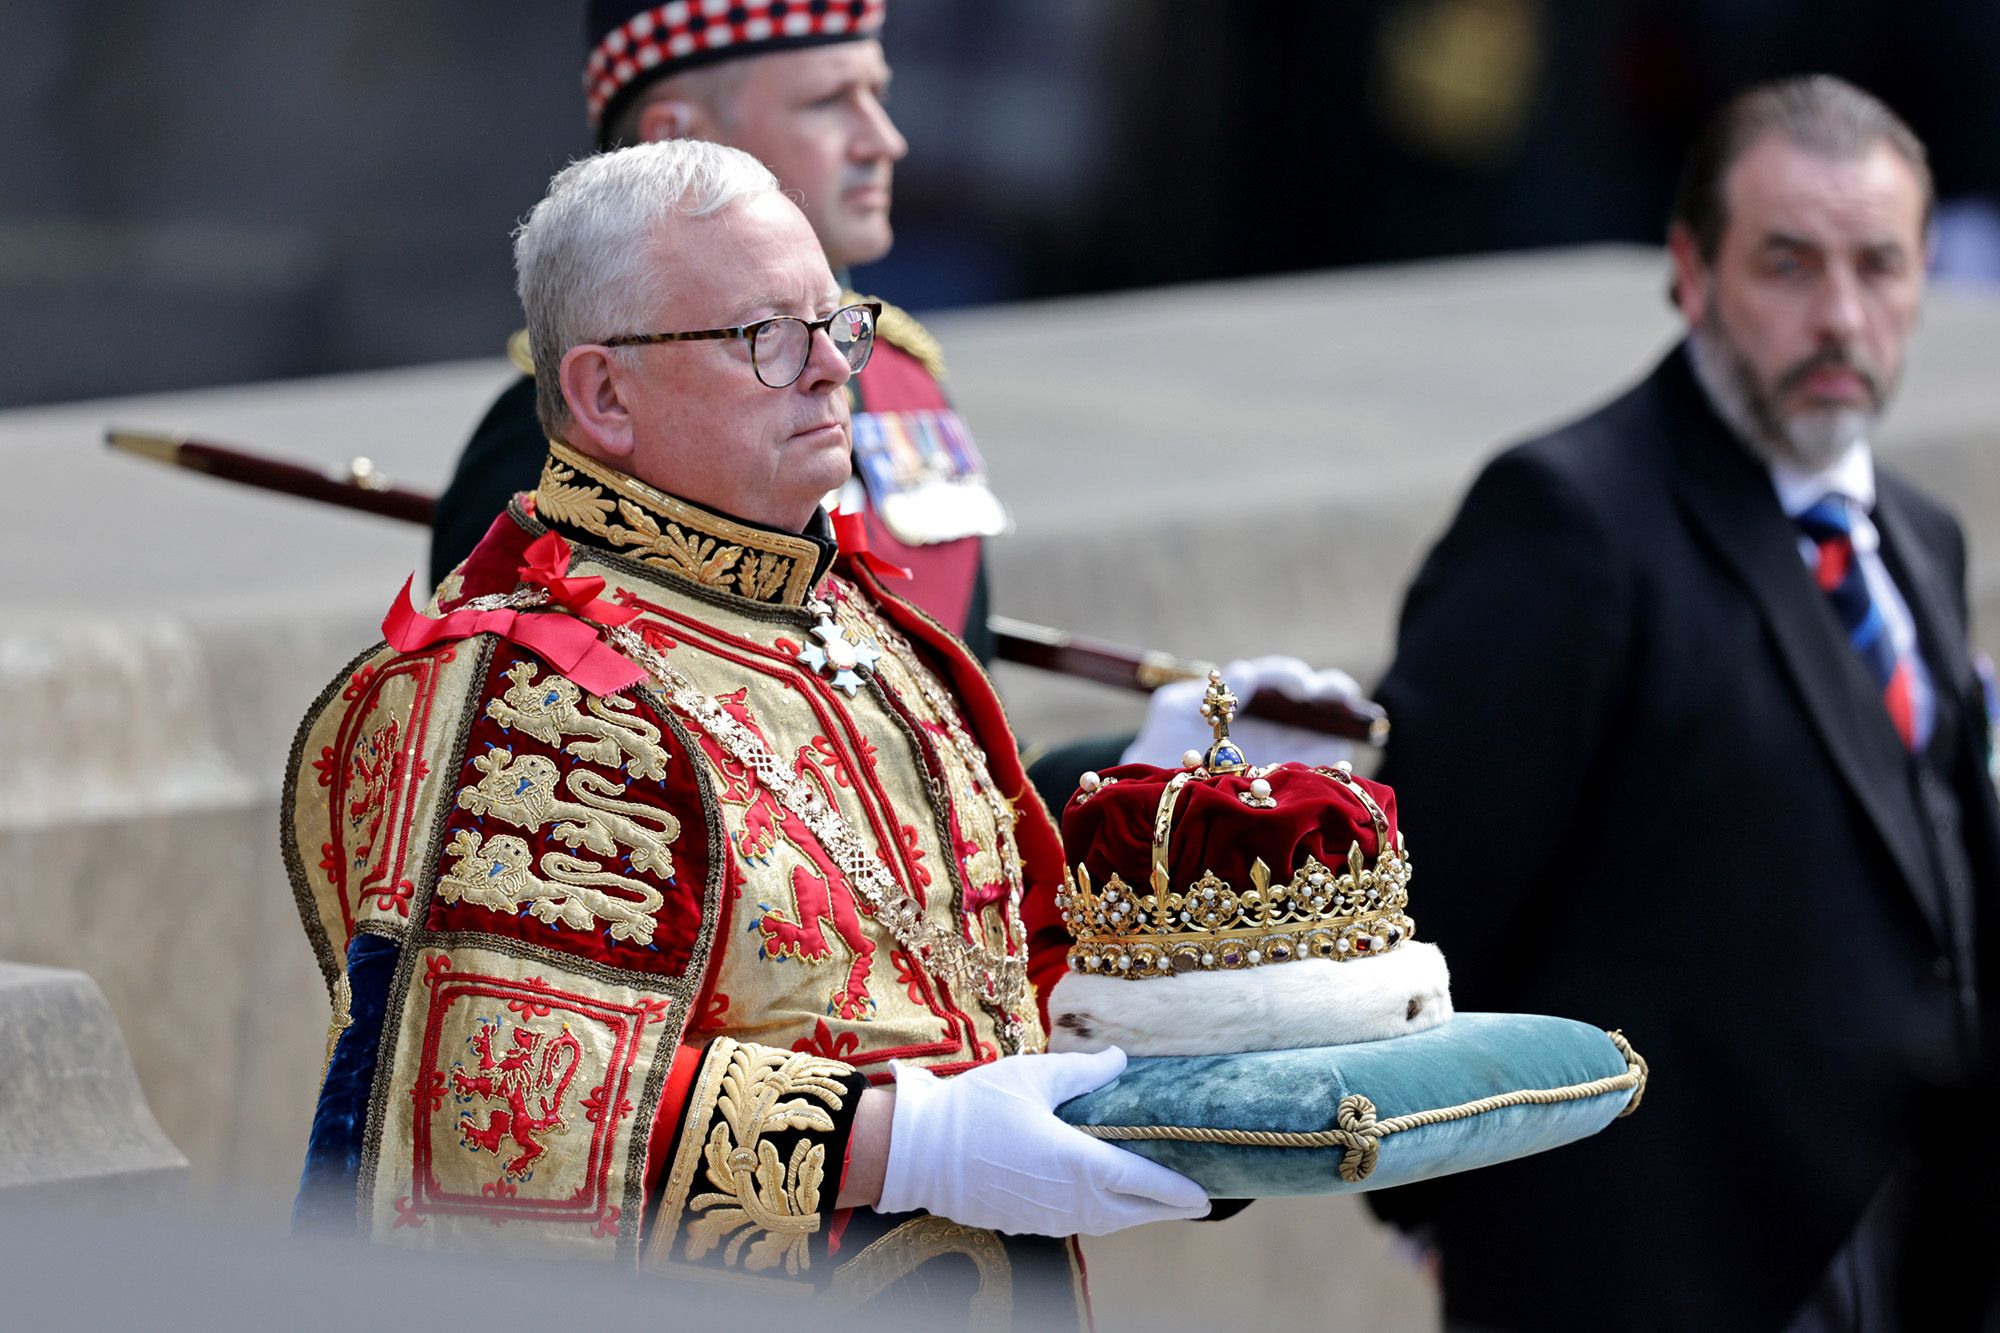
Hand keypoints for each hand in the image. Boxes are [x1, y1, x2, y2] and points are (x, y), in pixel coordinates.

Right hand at [874, 1048, 1209, 1235]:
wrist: (918, 1151)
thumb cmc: (975, 1109)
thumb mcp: (1033, 1075)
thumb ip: (1084, 1071)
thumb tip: (1121, 1061)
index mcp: (1079, 1164)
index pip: (1144, 1183)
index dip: (1178, 1189)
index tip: (1206, 1194)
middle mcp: (1071, 1200)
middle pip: (1133, 1213)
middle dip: (1166, 1208)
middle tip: (1193, 1200)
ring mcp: (1048, 1217)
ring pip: (1106, 1223)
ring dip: (1134, 1214)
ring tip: (1154, 1201)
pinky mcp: (1028, 1222)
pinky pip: (1079, 1224)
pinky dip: (1103, 1215)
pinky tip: (1102, 1200)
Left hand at [1122, 655, 1361, 769]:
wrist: (1156, 789)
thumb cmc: (1162, 742)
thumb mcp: (1172, 709)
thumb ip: (1206, 687)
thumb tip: (1244, 670)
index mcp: (1247, 695)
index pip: (1277, 676)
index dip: (1291, 676)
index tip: (1298, 687)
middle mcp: (1271, 717)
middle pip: (1314, 693)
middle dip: (1330, 688)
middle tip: (1332, 696)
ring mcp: (1286, 746)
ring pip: (1327, 724)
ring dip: (1343, 716)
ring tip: (1351, 718)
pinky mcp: (1292, 776)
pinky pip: (1324, 764)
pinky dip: (1339, 757)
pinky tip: (1345, 758)